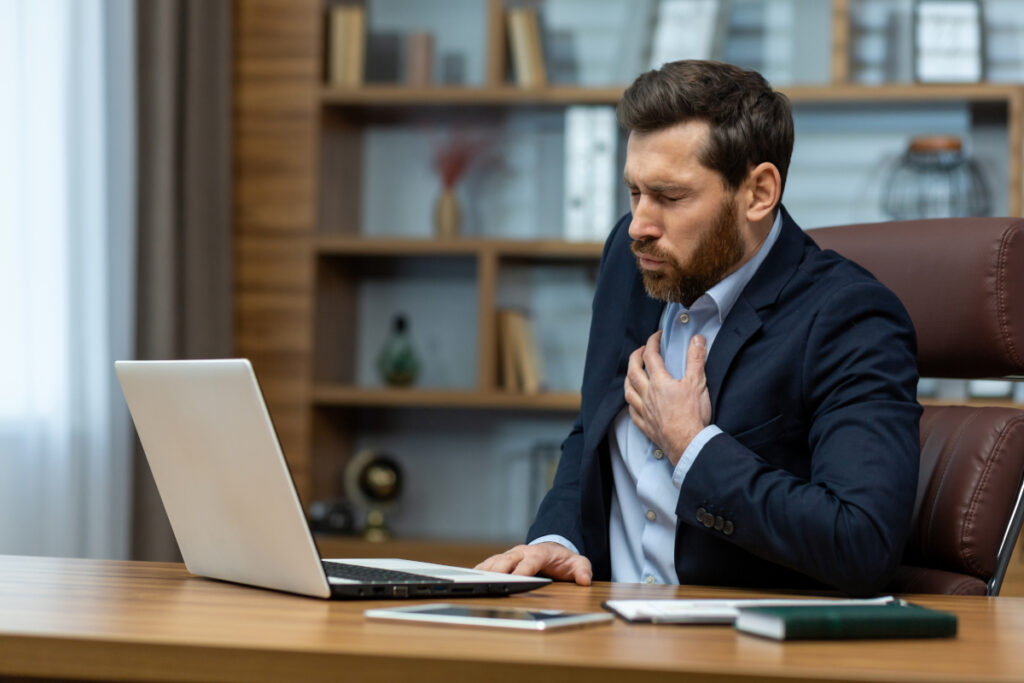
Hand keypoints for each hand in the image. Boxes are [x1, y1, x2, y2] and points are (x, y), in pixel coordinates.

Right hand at [474, 542, 592, 584]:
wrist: (553, 549)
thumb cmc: (563, 559)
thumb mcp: (578, 562)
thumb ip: (582, 570)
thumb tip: (584, 580)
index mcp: (539, 553)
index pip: (530, 561)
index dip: (523, 570)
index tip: (516, 580)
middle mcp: (522, 552)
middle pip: (508, 560)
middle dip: (499, 570)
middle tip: (490, 581)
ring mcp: (511, 554)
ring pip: (496, 560)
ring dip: (486, 569)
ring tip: (475, 579)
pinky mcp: (503, 559)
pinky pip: (490, 562)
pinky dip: (481, 569)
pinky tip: (472, 576)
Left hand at [624, 331, 711, 464]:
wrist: (687, 443)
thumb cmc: (692, 415)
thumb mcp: (698, 383)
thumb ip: (696, 359)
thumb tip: (697, 339)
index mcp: (659, 382)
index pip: (651, 356)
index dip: (652, 342)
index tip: (657, 336)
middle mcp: (647, 394)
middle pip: (633, 371)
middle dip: (635, 357)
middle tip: (640, 350)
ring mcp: (644, 410)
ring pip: (628, 391)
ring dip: (628, 378)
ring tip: (632, 373)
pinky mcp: (645, 425)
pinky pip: (632, 411)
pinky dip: (631, 402)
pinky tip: (634, 402)